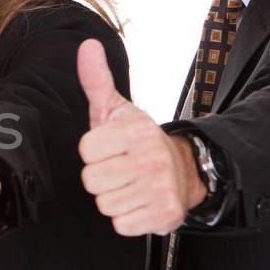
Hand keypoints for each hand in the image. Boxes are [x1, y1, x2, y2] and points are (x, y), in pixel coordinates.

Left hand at [75, 38, 204, 235]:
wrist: (183, 170)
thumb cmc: (138, 141)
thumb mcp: (116, 109)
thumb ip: (96, 80)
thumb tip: (87, 45)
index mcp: (136, 131)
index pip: (86, 150)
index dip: (92, 152)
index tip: (108, 149)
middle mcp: (152, 158)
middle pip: (92, 180)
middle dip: (100, 177)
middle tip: (119, 169)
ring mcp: (161, 187)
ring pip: (105, 203)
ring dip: (113, 198)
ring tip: (128, 185)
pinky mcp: (165, 213)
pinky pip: (121, 224)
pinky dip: (126, 218)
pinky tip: (138, 202)